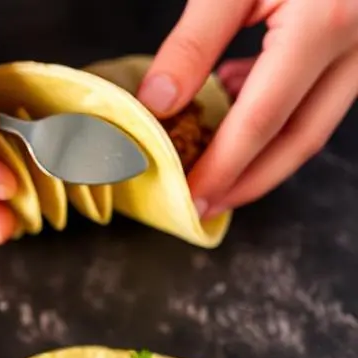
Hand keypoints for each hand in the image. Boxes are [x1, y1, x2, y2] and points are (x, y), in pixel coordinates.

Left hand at [138, 0, 357, 217]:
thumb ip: (196, 39)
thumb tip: (157, 102)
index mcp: (325, 25)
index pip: (262, 122)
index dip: (223, 169)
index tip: (189, 199)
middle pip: (299, 139)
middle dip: (248, 181)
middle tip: (203, 206)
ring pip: (316, 120)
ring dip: (263, 150)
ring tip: (211, 165)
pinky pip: (323, 91)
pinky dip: (279, 108)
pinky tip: (236, 102)